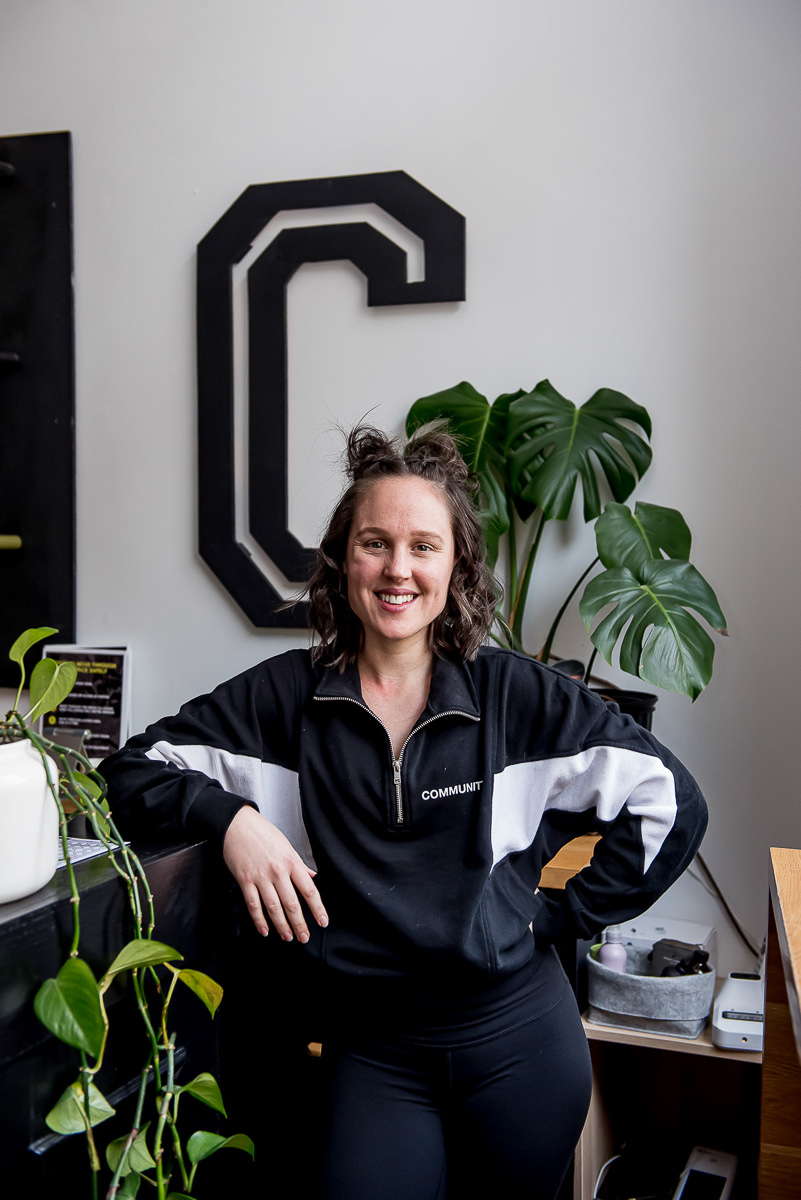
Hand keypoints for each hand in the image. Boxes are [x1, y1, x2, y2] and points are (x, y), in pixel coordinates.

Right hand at [223, 805, 327, 941]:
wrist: (238, 825)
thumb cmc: (263, 833)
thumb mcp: (287, 845)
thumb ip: (299, 864)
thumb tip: (312, 877)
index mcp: (291, 862)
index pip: (309, 890)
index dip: (317, 909)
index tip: (322, 922)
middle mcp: (278, 872)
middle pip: (292, 904)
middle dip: (300, 924)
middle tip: (304, 937)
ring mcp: (260, 877)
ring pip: (274, 908)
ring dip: (282, 926)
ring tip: (288, 937)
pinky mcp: (245, 880)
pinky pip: (253, 905)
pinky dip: (259, 920)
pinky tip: (265, 930)